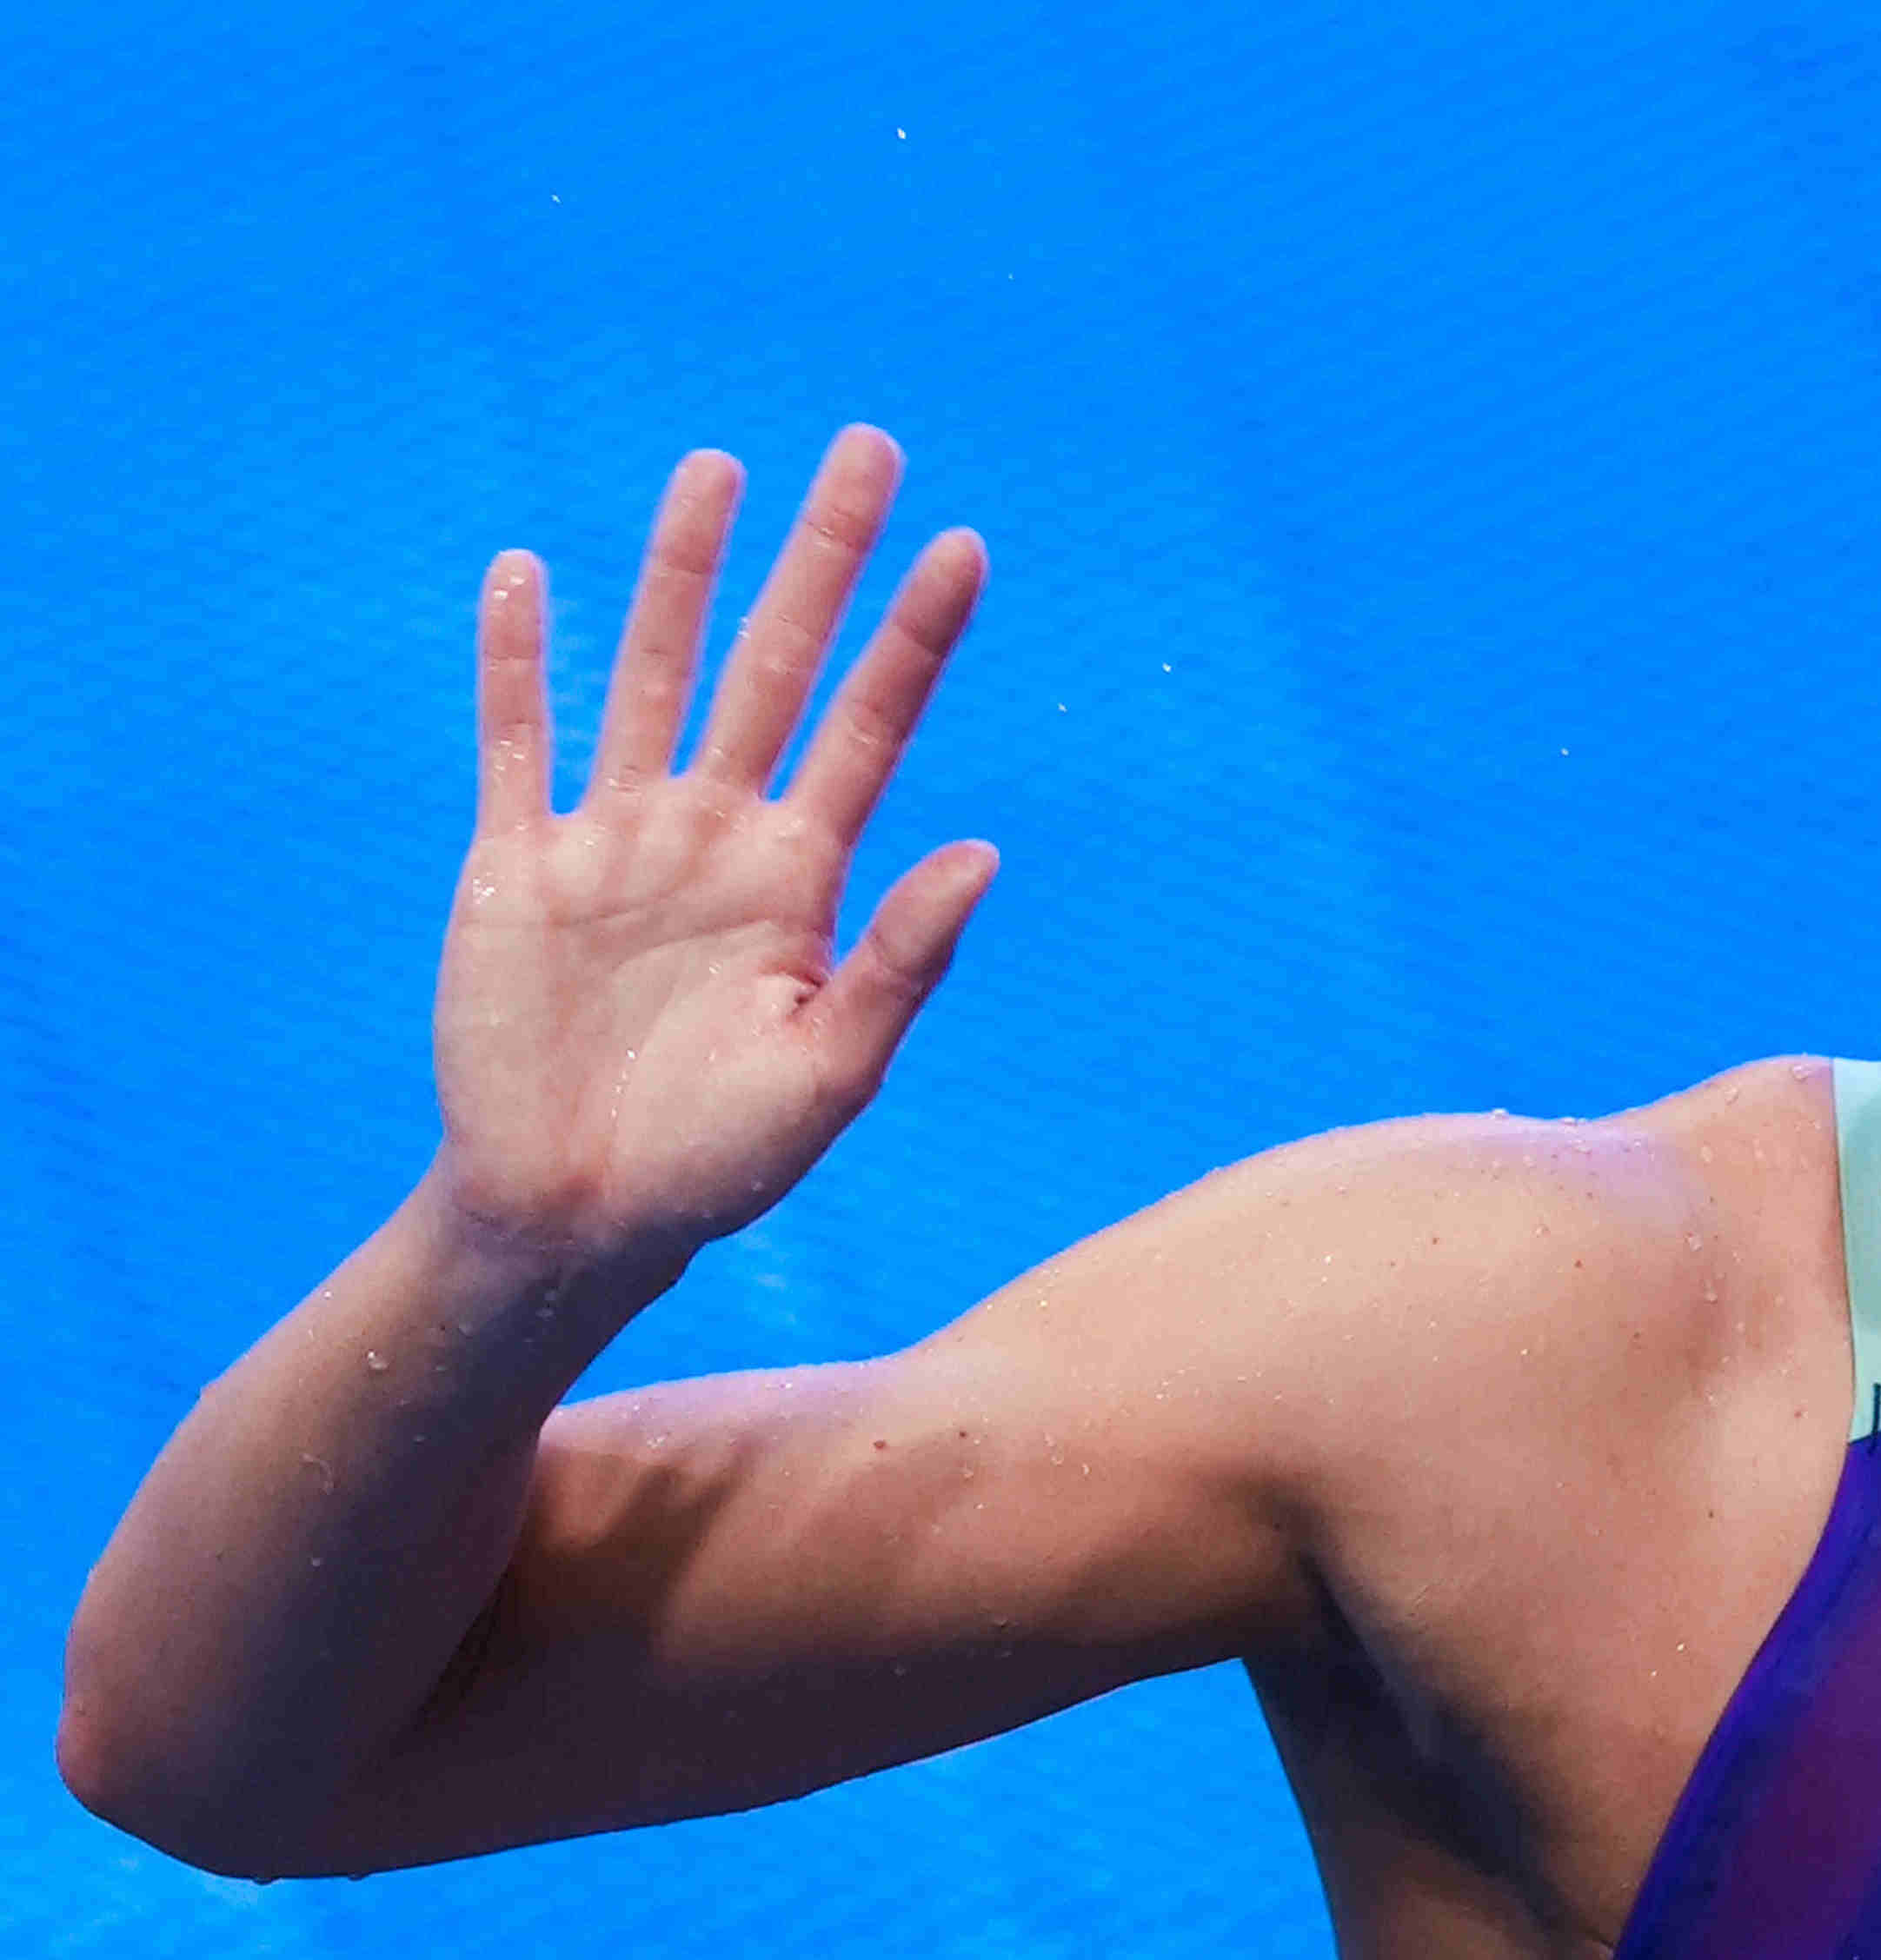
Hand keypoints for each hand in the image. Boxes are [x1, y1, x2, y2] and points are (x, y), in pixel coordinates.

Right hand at [438, 424, 995, 1278]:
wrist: (580, 1216)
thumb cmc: (721, 1164)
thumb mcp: (832, 1072)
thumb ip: (902, 961)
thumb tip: (986, 849)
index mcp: (802, 880)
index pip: (872, 727)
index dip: (915, 637)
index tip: (964, 546)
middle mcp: (717, 837)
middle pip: (778, 665)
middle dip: (822, 560)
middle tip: (869, 444)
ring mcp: (616, 843)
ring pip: (652, 674)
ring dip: (680, 573)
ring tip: (718, 468)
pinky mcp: (516, 867)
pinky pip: (515, 744)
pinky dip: (515, 663)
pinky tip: (526, 574)